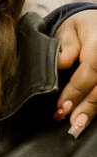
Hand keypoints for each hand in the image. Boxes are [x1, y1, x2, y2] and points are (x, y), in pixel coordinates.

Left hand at [56, 11, 96, 138]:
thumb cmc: (79, 29)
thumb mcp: (68, 30)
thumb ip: (65, 47)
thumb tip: (62, 64)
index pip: (90, 70)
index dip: (76, 90)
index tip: (61, 107)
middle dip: (87, 107)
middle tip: (72, 125)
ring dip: (93, 110)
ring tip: (78, 127)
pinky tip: (87, 118)